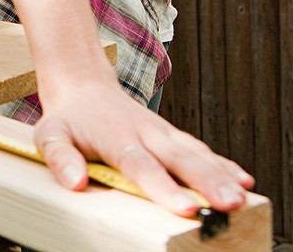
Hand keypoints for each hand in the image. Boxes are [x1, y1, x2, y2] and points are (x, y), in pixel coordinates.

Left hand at [34, 79, 254, 215]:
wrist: (83, 85)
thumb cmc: (67, 119)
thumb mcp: (49, 136)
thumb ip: (61, 159)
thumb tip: (75, 183)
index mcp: (114, 134)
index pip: (140, 163)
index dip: (163, 186)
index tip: (184, 208)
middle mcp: (144, 131)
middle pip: (179, 158)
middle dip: (207, 182)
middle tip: (229, 204)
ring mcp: (161, 132)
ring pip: (195, 153)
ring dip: (221, 175)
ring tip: (244, 198)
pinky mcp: (171, 136)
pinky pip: (199, 150)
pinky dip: (222, 164)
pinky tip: (244, 181)